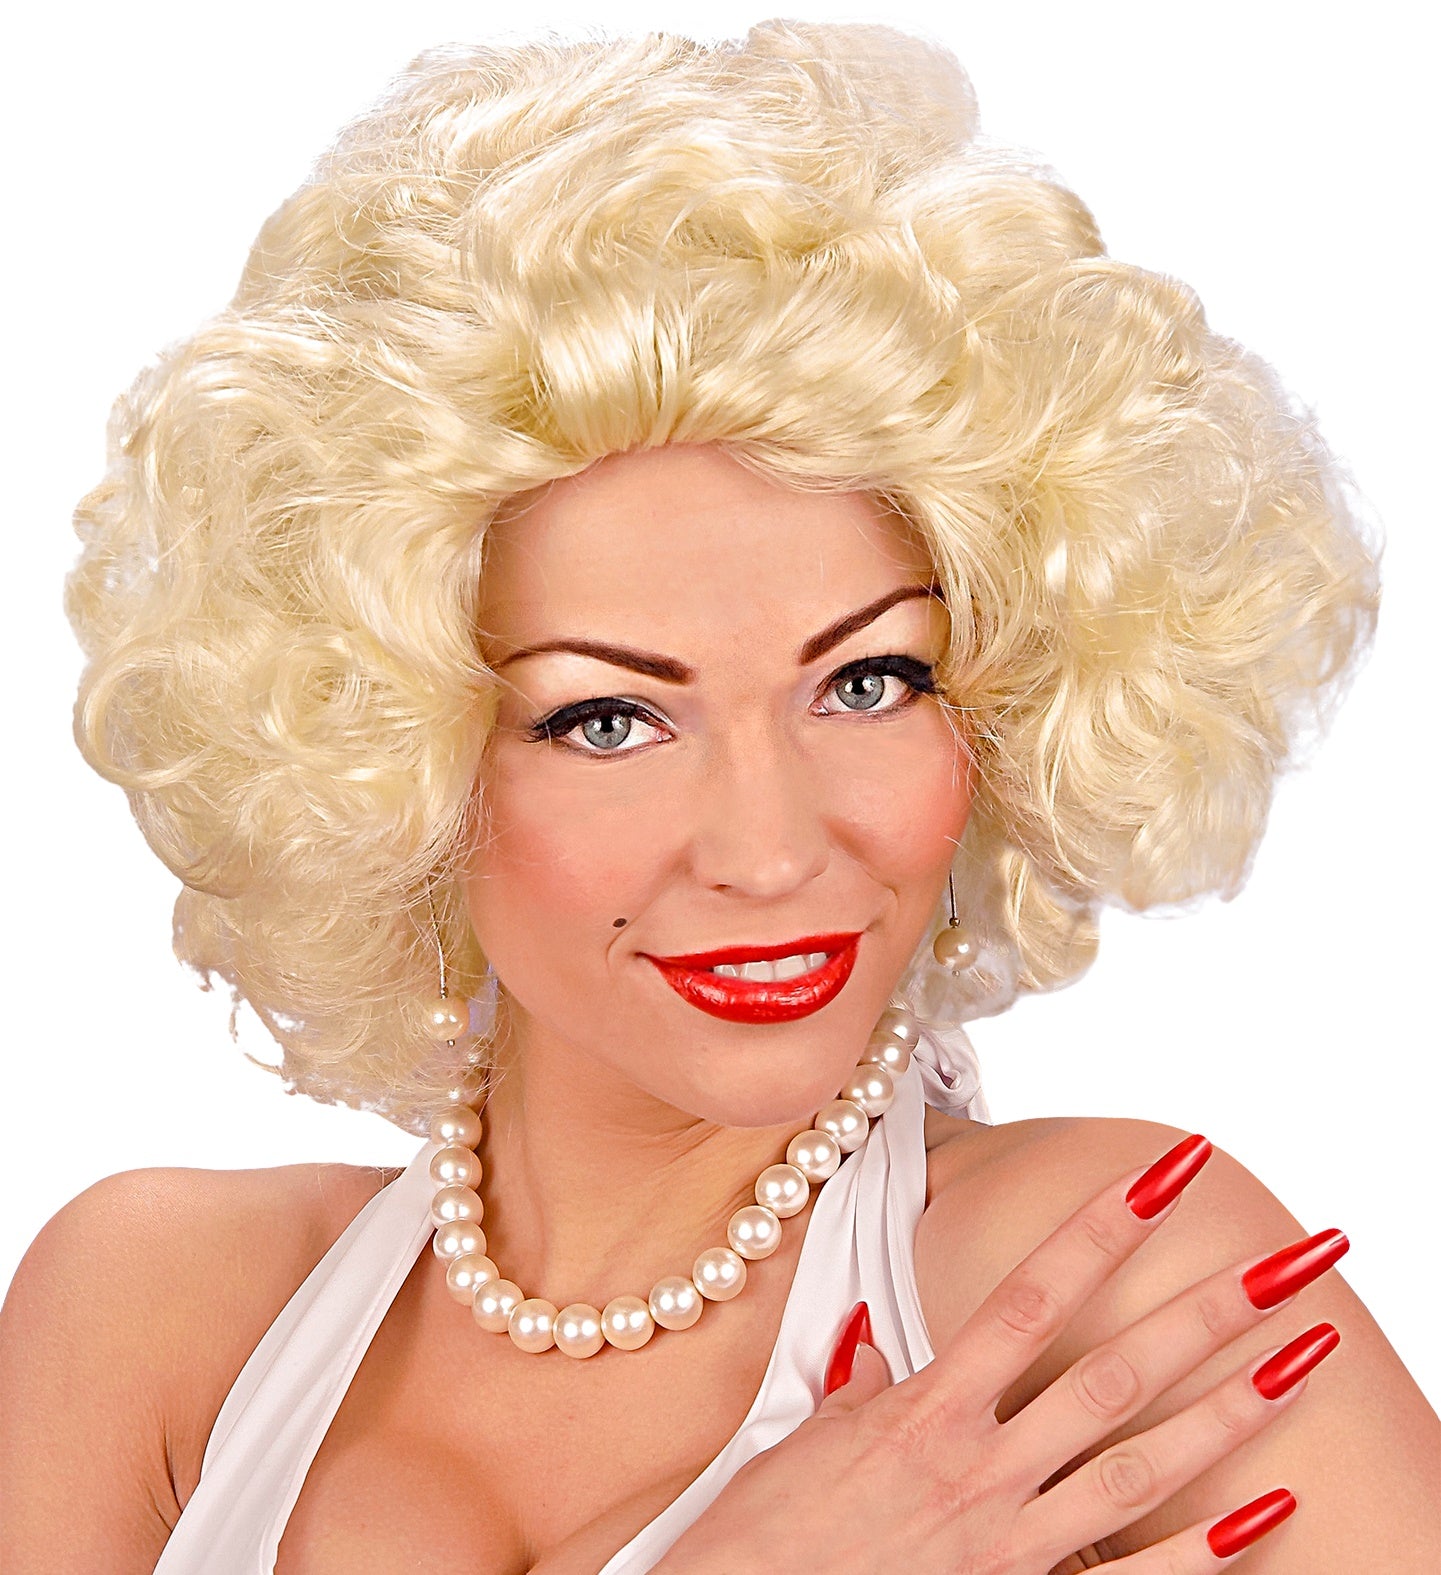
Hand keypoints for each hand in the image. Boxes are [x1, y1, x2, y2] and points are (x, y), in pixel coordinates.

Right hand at [649, 1134, 1345, 1573]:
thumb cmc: (763, 1538)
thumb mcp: (806, 1441)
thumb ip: (862, 1390)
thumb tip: (878, 1344)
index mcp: (927, 1410)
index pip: (1033, 1294)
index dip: (1101, 1226)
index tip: (1162, 1172)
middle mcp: (980, 1466)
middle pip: (1112, 1373)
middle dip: (1206, 1310)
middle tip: (1285, 1258)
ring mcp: (1009, 1542)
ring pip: (1141, 1467)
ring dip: (1231, 1413)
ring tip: (1303, 1359)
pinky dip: (1203, 1553)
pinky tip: (1270, 1515)